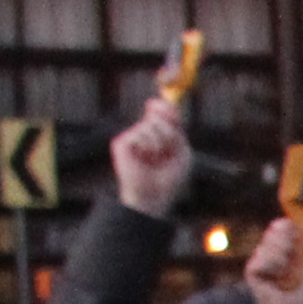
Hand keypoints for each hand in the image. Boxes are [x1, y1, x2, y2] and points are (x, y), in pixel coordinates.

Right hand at [109, 91, 192, 218]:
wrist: (155, 197)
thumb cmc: (169, 178)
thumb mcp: (181, 151)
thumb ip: (175, 128)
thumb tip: (160, 106)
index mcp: (158, 135)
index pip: (161, 112)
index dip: (166, 108)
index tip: (173, 113)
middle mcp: (143, 134)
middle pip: (157, 116)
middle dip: (169, 132)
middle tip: (168, 151)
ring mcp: (131, 138)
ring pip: (150, 125)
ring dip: (160, 142)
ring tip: (156, 158)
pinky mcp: (121, 143)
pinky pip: (139, 133)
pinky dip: (147, 146)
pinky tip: (144, 158)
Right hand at [244, 215, 302, 303]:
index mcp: (288, 249)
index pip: (282, 225)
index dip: (287, 226)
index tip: (296, 234)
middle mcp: (273, 252)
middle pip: (273, 230)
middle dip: (287, 242)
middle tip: (294, 259)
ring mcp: (261, 262)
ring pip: (267, 244)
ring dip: (282, 258)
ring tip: (288, 274)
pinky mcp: (252, 272)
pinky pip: (259, 259)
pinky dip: (272, 268)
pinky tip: (277, 280)